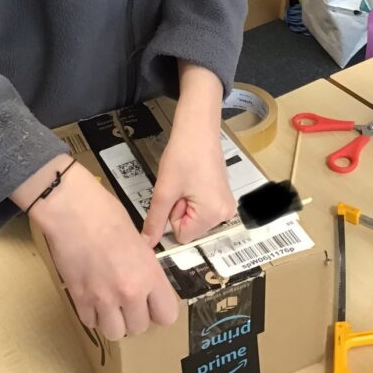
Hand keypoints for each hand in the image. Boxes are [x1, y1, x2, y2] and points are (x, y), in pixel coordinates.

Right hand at [25, 159, 178, 340]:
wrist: (73, 210)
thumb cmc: (106, 213)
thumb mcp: (138, 239)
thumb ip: (144, 267)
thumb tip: (146, 281)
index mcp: (149, 274)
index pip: (167, 315)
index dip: (159, 310)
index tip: (152, 303)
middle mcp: (129, 292)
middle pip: (140, 328)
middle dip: (135, 316)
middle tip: (128, 300)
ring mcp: (103, 298)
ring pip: (115, 332)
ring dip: (114, 321)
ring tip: (110, 304)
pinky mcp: (80, 299)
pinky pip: (91, 323)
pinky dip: (93, 315)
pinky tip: (92, 298)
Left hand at [142, 123, 235, 246]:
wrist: (197, 128)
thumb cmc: (183, 154)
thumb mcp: (164, 190)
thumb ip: (155, 221)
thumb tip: (146, 244)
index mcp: (213, 215)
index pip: (182, 235)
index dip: (172, 215)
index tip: (175, 193)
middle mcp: (225, 214)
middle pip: (189, 227)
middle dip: (179, 209)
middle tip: (180, 185)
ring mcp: (226, 204)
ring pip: (193, 217)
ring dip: (184, 202)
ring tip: (186, 180)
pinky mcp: (223, 196)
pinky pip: (201, 208)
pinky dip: (192, 197)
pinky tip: (192, 178)